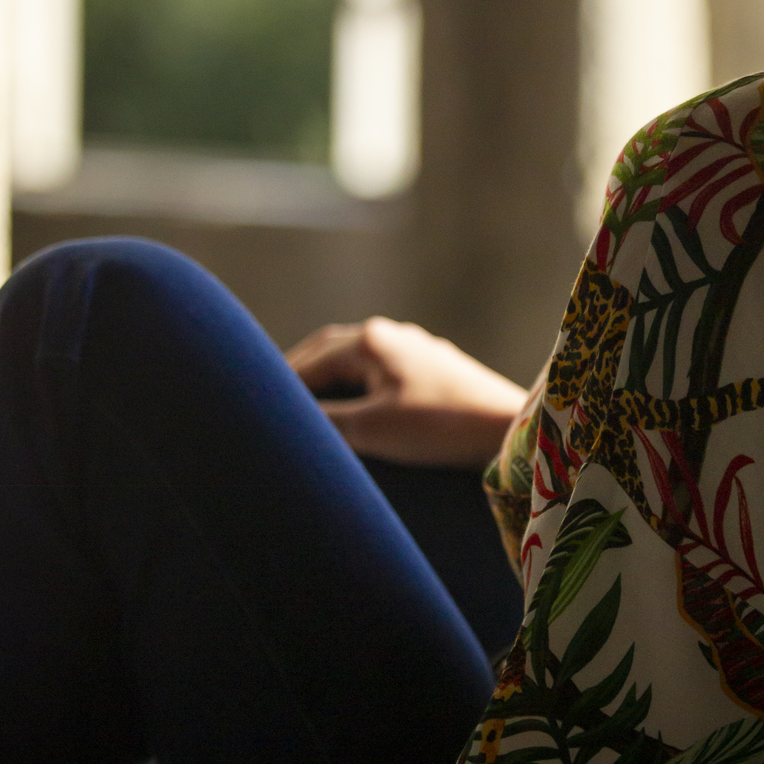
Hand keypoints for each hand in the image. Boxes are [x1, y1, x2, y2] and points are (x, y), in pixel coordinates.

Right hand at [287, 316, 528, 468]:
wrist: (508, 428)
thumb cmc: (439, 426)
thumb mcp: (374, 429)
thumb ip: (326, 421)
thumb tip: (287, 422)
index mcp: (369, 341)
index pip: (307, 361)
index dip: (279, 385)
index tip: (255, 407)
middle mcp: (389, 335)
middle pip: (329, 350)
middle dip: (299, 373)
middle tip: (272, 399)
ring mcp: (414, 348)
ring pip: (356, 359)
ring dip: (329, 378)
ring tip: (308, 405)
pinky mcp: (433, 367)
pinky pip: (381, 370)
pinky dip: (357, 384)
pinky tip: (357, 405)